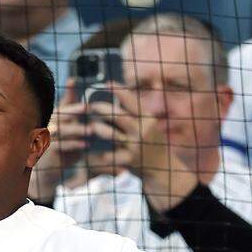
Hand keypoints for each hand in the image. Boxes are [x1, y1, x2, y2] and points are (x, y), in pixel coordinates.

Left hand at [81, 88, 195, 208]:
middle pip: (119, 115)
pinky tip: (89, 150)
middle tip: (90, 105)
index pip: (132, 101)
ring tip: (91, 125)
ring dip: (98, 128)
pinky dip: (98, 152)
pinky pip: (109, 155)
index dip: (119, 91)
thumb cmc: (151, 142)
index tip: (106, 83)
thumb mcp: (147, 124)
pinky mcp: (129, 160)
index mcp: (147, 118)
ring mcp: (136, 145)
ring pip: (112, 134)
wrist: (162, 167)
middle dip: (102, 109)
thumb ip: (134, 113)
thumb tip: (118, 95)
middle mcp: (143, 130)